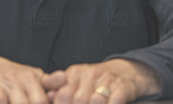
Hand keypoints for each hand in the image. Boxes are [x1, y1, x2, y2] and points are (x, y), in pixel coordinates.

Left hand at [42, 59, 160, 103]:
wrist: (124, 71)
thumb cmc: (95, 80)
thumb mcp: (76, 80)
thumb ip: (61, 89)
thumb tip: (48, 97)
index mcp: (75, 73)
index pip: (63, 93)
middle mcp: (90, 74)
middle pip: (78, 100)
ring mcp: (106, 80)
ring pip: (95, 101)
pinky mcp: (122, 88)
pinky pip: (114, 102)